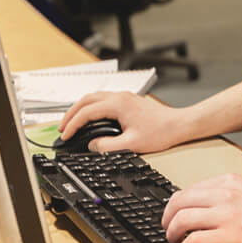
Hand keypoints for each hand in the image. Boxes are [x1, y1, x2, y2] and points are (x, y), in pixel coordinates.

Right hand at [58, 91, 187, 153]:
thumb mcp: (132, 144)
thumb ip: (107, 146)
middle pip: (86, 100)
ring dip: (80, 108)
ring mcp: (124, 96)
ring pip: (94, 97)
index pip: (86, 112)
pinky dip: (91, 107)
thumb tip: (92, 145)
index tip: (65, 136)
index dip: (73, 125)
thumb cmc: (161, 132)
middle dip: (71, 114)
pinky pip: (102, 99)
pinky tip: (90, 118)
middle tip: (62, 129)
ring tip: (72, 123)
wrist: (179, 124)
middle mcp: (119, 96)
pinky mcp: (128, 100)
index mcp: (118, 104)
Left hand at [161, 173, 241, 242]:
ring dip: (171, 234)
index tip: (173, 217)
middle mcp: (225, 194)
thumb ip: (228, 196)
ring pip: (181, 220)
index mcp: (229, 182)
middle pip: (178, 202)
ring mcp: (226, 215)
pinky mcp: (230, 237)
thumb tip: (206, 208)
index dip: (174, 206)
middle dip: (167, 219)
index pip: (188, 190)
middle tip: (167, 231)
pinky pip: (193, 240)